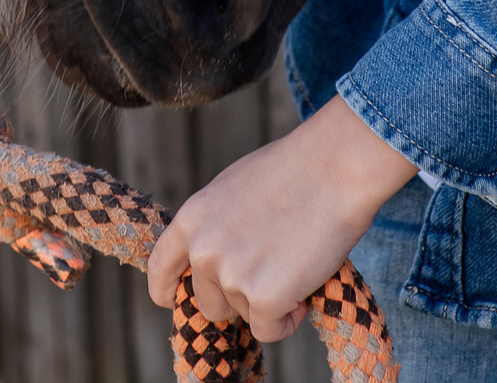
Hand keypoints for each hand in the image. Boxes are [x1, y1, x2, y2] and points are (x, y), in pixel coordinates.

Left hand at [145, 96, 418, 339]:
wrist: (335, 166)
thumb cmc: (295, 171)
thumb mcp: (235, 191)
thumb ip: (216, 226)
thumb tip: (214, 259)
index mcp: (192, 218)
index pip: (162, 269)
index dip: (169, 290)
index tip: (175, 299)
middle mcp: (203, 249)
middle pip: (209, 303)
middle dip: (239, 297)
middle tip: (274, 269)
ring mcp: (230, 275)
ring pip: (244, 315)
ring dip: (269, 303)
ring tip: (296, 263)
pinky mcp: (263, 297)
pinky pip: (270, 329)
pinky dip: (290, 318)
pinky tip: (307, 285)